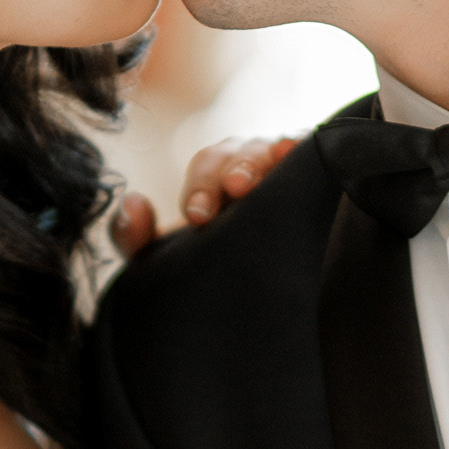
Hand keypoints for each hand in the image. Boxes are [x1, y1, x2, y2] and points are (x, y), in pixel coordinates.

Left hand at [106, 138, 298, 257]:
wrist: (256, 299)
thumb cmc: (211, 268)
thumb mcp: (166, 259)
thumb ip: (134, 237)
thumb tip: (133, 202)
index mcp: (213, 177)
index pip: (206, 169)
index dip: (201, 187)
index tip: (199, 215)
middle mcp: (247, 165)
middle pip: (240, 154)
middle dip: (236, 169)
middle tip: (236, 188)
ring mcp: (283, 169)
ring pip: (275, 151)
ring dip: (271, 159)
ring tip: (276, 162)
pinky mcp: (316, 177)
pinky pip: (312, 153)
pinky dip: (306, 148)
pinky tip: (299, 151)